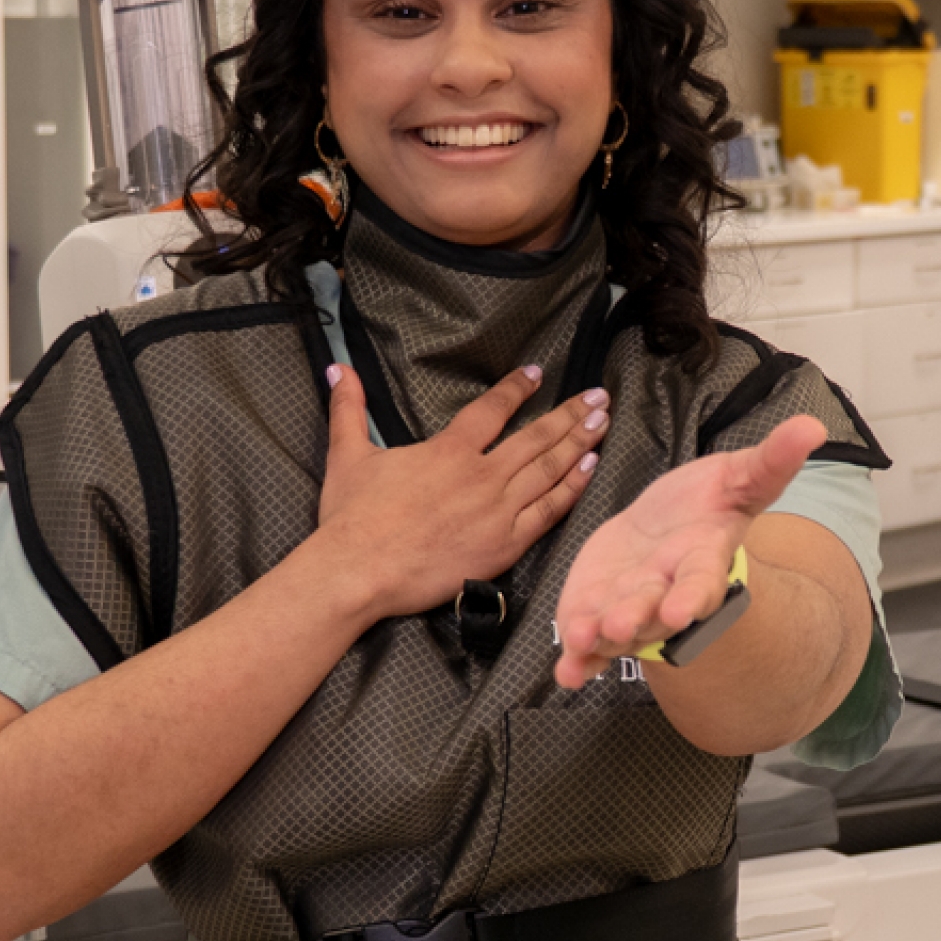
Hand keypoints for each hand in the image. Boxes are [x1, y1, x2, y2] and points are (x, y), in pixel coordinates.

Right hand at [311, 363, 605, 622]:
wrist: (359, 572)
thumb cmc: (352, 518)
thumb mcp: (348, 455)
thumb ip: (348, 409)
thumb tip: (338, 368)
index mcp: (449, 450)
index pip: (493, 409)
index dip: (517, 388)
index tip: (538, 373)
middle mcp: (481, 475)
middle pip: (536, 437)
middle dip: (571, 413)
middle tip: (598, 395)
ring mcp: (498, 511)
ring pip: (549, 470)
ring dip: (580, 443)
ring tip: (602, 422)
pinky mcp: (505, 545)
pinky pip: (548, 511)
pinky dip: (572, 488)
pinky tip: (589, 468)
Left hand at [551, 414, 826, 687]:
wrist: (666, 525)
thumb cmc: (707, 502)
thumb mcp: (739, 476)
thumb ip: (772, 460)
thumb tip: (812, 426)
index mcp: (702, 562)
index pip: (701, 583)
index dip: (692, 597)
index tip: (681, 610)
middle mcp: (666, 592)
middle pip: (653, 611)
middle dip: (636, 618)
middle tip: (619, 625)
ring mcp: (630, 606)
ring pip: (616, 630)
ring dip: (598, 639)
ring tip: (580, 638)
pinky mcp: (597, 609)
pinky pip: (587, 642)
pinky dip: (577, 659)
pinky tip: (566, 672)